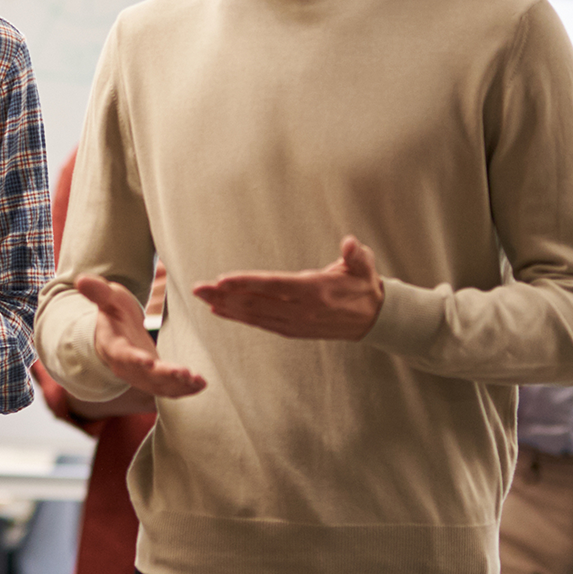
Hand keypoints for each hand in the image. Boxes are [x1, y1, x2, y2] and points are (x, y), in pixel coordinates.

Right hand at [78, 274, 205, 397]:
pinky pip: (169, 389)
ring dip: (179, 385)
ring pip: (159, 386)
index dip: (135, 359)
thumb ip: (98, 292)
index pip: (124, 355)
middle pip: (145, 375)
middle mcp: (126, 367)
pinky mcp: (154, 380)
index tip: (149, 361)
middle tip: (184, 373)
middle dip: (165, 376)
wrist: (116, 333)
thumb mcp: (108, 299)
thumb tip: (80, 279)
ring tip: (197, 381)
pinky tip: (201, 384)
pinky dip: (185, 389)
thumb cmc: (113, 313)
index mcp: (114, 346)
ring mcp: (141, 376)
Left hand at [191, 236, 384, 340]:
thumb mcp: (365, 266)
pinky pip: (260, 324)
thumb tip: (351, 243)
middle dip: (225, 295)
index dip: (246, 283)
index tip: (222, 280)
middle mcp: (301, 310)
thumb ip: (356, 255)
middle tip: (198, 288)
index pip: (273, 286)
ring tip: (203, 298)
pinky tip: (222, 311)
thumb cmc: (363, 285)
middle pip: (256, 302)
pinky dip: (240, 318)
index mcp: (314, 291)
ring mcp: (295, 323)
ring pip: (254, 316)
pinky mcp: (293, 330)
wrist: (374, 319)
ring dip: (227, 307)